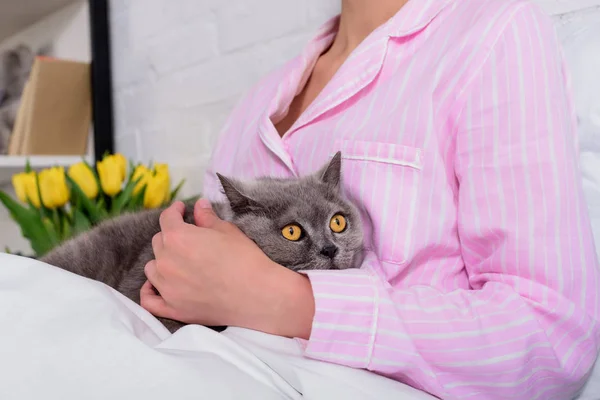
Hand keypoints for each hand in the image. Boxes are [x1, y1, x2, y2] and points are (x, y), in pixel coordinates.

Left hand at [140, 199, 314, 338]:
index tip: (181, 209)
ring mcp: (167, 287)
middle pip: (159, 242)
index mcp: (178, 238)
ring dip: (162, 261)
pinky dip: (149, 292)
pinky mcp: (173, 309)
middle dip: (171, 236)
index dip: (175, 211)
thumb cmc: (245, 260)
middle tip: (187, 237)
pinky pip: (149, 300)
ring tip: (177, 261)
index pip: (167, 219)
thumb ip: (207, 218)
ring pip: (153, 268)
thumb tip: (199, 206)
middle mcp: (166, 262)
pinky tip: (155, 286)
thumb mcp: (228, 231)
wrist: (258, 295)